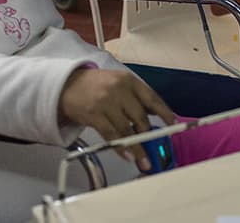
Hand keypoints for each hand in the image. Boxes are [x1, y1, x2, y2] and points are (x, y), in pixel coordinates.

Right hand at [58, 68, 175, 170]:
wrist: (66, 85)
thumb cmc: (95, 85)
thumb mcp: (117, 83)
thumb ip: (135, 97)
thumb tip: (155, 116)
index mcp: (128, 80)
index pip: (151, 97)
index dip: (164, 112)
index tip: (173, 124)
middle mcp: (119, 89)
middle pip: (140, 116)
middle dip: (149, 134)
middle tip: (156, 148)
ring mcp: (106, 102)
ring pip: (127, 129)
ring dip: (138, 148)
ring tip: (145, 160)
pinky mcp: (94, 115)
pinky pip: (112, 135)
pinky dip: (121, 148)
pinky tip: (128, 156)